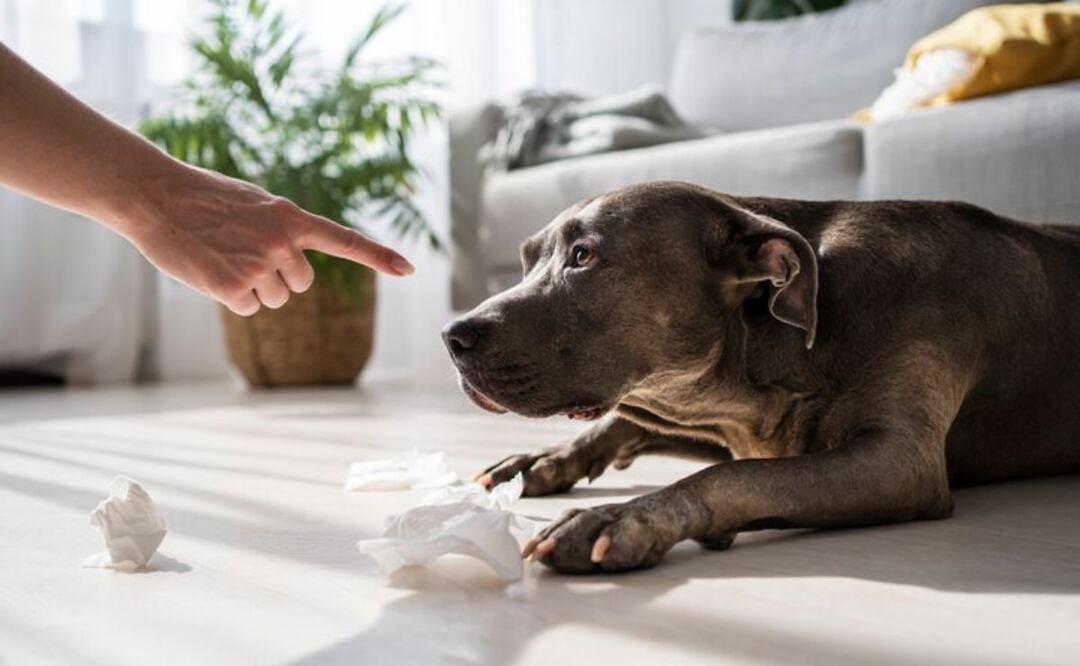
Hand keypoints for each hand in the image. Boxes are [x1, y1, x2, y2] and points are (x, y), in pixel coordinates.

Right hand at [117, 165, 414, 315]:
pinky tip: (211, 271)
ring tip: (223, 256)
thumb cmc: (203, 197)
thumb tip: (296, 259)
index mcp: (292, 218)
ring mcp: (260, 266)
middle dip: (277, 277)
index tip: (410, 270)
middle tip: (242, 252)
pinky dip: (231, 297)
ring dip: (253, 287)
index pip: (345, 241)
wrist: (156, 197)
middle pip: (300, 285)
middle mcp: (283, 243)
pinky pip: (248, 307)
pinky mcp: (234, 289)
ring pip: (275, 299)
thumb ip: (282, 227)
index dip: (379, 256)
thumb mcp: (253, 202)